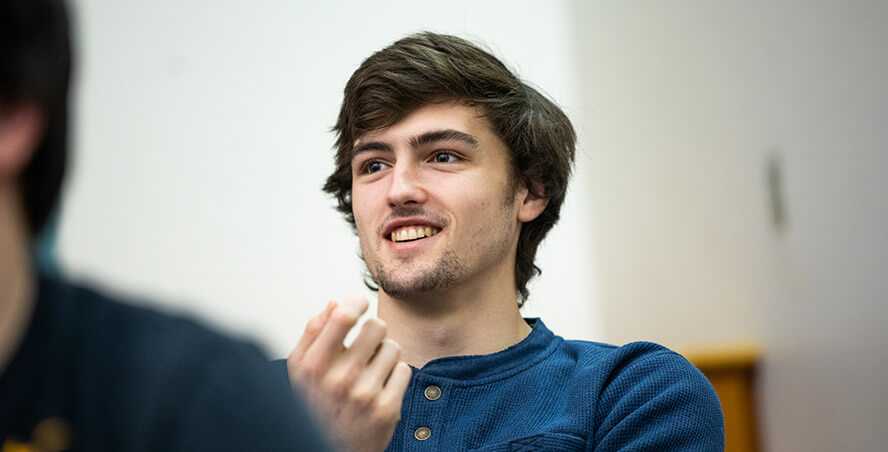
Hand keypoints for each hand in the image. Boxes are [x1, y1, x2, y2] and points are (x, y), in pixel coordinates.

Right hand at [288, 297, 411, 451]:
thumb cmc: (316, 407)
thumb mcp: (299, 370)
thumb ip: (313, 333)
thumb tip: (334, 303)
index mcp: (313, 366)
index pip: (342, 317)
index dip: (355, 302)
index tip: (359, 302)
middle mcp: (338, 380)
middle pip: (376, 326)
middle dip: (373, 332)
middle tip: (366, 345)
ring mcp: (364, 395)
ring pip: (393, 347)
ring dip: (385, 355)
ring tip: (371, 370)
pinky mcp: (386, 409)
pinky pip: (404, 370)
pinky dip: (395, 376)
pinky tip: (381, 387)